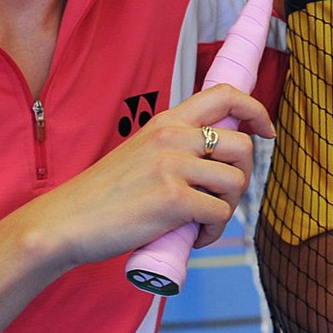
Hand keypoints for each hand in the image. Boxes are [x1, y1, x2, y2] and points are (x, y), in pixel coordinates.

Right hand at [46, 83, 272, 267]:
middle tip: (221, 198)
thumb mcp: (140, 153)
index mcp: (166, 122)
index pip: (225, 95)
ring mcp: (174, 167)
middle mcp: (173, 137)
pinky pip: (219, 214)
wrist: (66, 221)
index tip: (266, 131)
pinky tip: (193, 237)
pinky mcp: (174, 200)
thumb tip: (215, 161)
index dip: (256, 110)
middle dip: (243, 177)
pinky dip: (213, 232)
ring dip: (228, 209)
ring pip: (236, 182)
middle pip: (243, 145)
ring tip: (203, 222)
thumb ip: (173, 148)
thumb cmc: (103, 195)